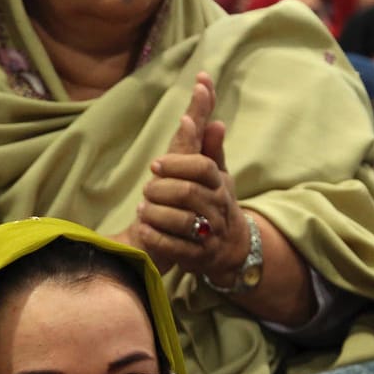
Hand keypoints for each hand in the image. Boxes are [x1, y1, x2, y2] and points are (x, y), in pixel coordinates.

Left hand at [127, 73, 249, 282]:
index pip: (203, 167)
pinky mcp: (197, 257)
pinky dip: (156, 237)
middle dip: (162, 188)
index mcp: (219, 184)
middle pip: (189, 192)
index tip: (155, 164)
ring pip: (182, 220)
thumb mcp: (216, 175)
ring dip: (156, 213)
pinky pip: (175, 247)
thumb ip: (210, 146)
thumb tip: (213, 116)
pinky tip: (144, 229)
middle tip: (147, 189)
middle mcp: (218, 208)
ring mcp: (210, 234)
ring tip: (143, 208)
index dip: (178, 163)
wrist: (230, 248)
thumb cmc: (215, 202)